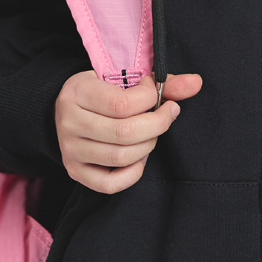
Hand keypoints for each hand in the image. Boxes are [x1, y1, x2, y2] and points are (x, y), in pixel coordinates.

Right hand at [54, 69, 202, 193]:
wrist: (65, 109)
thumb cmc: (100, 91)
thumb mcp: (123, 77)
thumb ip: (161, 81)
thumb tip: (196, 83)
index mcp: (77, 93)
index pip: (122, 104)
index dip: (150, 100)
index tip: (156, 94)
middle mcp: (69, 123)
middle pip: (125, 133)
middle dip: (157, 125)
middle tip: (164, 116)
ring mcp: (70, 151)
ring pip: (121, 157)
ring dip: (148, 146)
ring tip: (150, 133)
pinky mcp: (76, 172)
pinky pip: (111, 184)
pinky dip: (134, 172)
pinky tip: (138, 156)